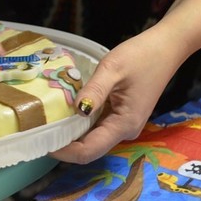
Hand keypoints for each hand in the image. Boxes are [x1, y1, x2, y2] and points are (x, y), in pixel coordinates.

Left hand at [51, 30, 180, 163]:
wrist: (164, 48)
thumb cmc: (140, 57)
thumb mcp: (113, 69)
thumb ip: (95, 91)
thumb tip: (77, 109)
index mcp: (124, 125)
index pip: (89, 150)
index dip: (64, 151)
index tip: (41, 142)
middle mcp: (123, 130)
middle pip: (88, 147)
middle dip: (62, 143)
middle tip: (35, 130)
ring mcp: (121, 122)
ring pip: (90, 136)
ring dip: (68, 132)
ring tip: (42, 120)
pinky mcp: (119, 113)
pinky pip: (95, 124)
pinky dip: (77, 120)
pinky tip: (60, 109)